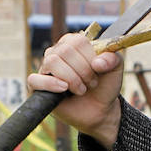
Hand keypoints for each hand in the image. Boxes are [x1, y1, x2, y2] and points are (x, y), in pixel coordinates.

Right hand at [27, 32, 124, 146]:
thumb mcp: (116, 69)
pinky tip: (63, 89)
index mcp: (74, 43)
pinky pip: (34, 80)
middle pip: (64, 51)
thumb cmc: (104, 85)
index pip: (78, 41)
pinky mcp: (38, 87)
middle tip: (91, 83)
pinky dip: (50, 84)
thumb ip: (113, 59)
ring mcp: (46, 69)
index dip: (91, 58)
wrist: (100, 109)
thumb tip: (98, 62)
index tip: (99, 71)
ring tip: (81, 89)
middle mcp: (57, 52)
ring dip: (71, 79)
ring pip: (51, 62)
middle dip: (83, 70)